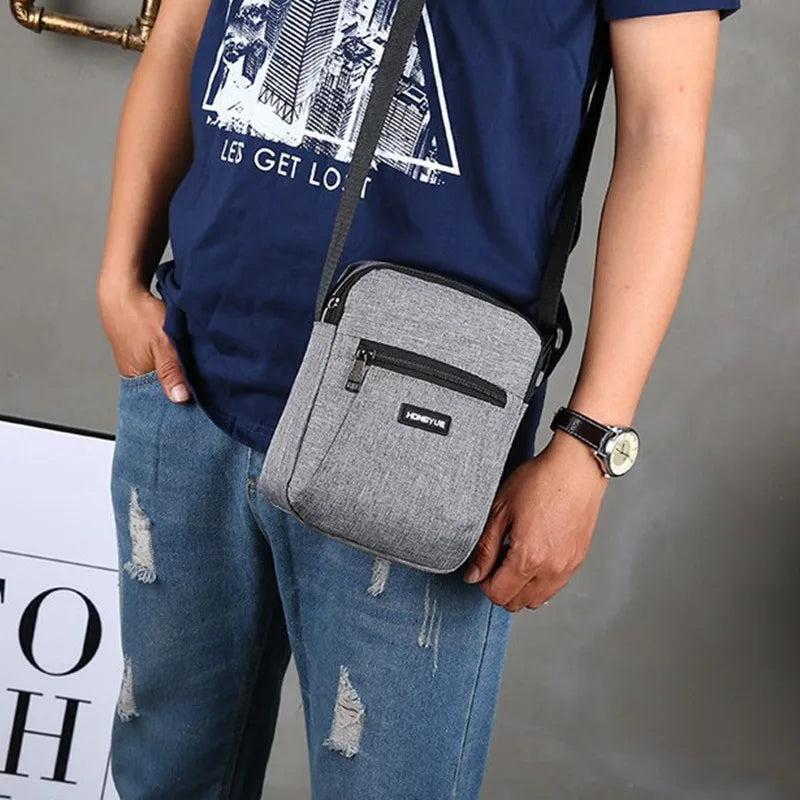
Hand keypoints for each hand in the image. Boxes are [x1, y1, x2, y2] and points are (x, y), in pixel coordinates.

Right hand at [97, 274, 190, 402]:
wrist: (123, 290)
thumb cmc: (138, 315)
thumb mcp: (161, 344)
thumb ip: (170, 371)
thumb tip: (179, 398)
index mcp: (136, 378)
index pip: (161, 401)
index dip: (181, 401)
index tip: (200, 402)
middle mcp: (137, 374)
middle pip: (166, 389)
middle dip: (183, 387)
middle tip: (203, 383)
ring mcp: (141, 362)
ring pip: (167, 374)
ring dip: (181, 372)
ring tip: (195, 370)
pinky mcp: (146, 351)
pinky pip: (165, 362)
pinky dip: (176, 361)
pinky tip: (186, 357)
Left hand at [463, 431, 607, 611]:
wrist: (576, 468)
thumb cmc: (541, 481)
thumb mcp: (500, 510)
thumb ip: (486, 548)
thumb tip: (474, 574)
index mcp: (529, 558)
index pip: (499, 595)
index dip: (484, 584)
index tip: (482, 568)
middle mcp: (551, 568)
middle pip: (518, 603)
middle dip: (502, 588)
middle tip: (496, 562)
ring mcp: (568, 566)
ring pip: (538, 599)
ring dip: (522, 588)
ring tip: (515, 558)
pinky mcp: (578, 559)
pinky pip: (555, 586)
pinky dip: (540, 580)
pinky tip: (534, 556)